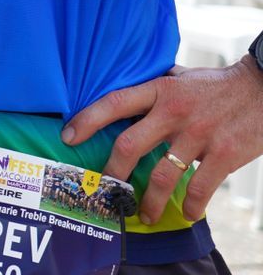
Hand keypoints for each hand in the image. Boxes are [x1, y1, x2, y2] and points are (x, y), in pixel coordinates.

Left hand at [62, 58, 262, 223]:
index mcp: (159, 90)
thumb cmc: (215, 84)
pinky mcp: (225, 154)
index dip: (87, 120)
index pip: (114, 103)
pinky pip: (200, 187)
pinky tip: (187, 214)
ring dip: (148, 201)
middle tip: (103, 192)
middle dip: (112, 173)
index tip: (67, 138)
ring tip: (142, 214)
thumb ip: (153, 89)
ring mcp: (199, 134)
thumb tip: (122, 100)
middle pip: (130, 145)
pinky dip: (191, 206)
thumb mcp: (178, 77)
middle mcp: (174, 112)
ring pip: (162, 175)